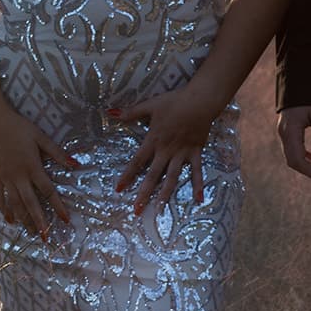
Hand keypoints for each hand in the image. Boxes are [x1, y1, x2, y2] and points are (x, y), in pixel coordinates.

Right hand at [0, 110, 78, 237]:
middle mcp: (19, 176)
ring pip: (15, 203)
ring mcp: (5, 178)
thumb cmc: (20, 128)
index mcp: (33, 167)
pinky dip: (4, 209)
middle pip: (31, 203)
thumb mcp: (41, 137)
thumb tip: (76, 164)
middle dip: (39, 221)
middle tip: (46, 237)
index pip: (48, 191)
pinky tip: (10, 220)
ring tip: (31, 233)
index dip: (58, 206)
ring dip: (24, 219)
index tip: (65, 220)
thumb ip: (57, 153)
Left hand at [112, 87, 223, 214]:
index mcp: (154, 140)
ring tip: (159, 210)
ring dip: (165, 194)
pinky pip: (197, 171)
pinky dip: (198, 185)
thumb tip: (110, 113)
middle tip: (137, 210)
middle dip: (144, 193)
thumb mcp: (150, 105)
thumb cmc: (174, 102)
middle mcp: (166, 151)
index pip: (137, 161)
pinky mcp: (195, 153)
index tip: (119, 189)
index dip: (127, 175)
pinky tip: (199, 199)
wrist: (200, 100)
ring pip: (172, 177)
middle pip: (153, 175)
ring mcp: (182, 153)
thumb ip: (131, 112)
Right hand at [276, 105, 310, 182]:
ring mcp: (283, 131)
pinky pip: (291, 148)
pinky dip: (302, 156)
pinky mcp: (286, 128)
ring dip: (305, 164)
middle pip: (292, 160)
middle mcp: (284, 133)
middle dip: (308, 171)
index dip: (310, 171)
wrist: (298, 77)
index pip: (297, 160)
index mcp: (291, 131)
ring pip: (291, 155)